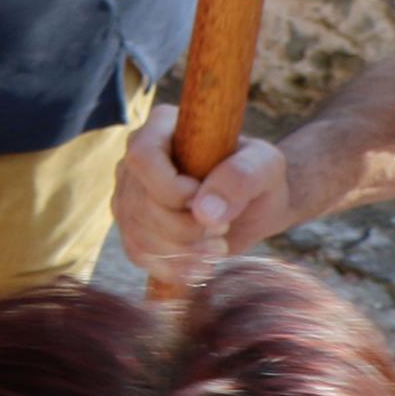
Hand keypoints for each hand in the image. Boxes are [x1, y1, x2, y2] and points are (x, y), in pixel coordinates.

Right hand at [113, 107, 293, 286]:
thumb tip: (204, 212)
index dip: (172, 190)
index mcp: (161, 127)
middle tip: (222, 230)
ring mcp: (129, 192)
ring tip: (217, 248)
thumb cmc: (260, 176)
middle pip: (140, 203)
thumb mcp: (265, 167)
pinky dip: (172, 268)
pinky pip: (138, 253)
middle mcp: (135, 157)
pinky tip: (201, 266)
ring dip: (182, 252)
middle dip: (185, 229)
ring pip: (137, 232)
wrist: (255, 205)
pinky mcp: (133, 225)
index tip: (211, 206)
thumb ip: (240, 178)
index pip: (142, 158)